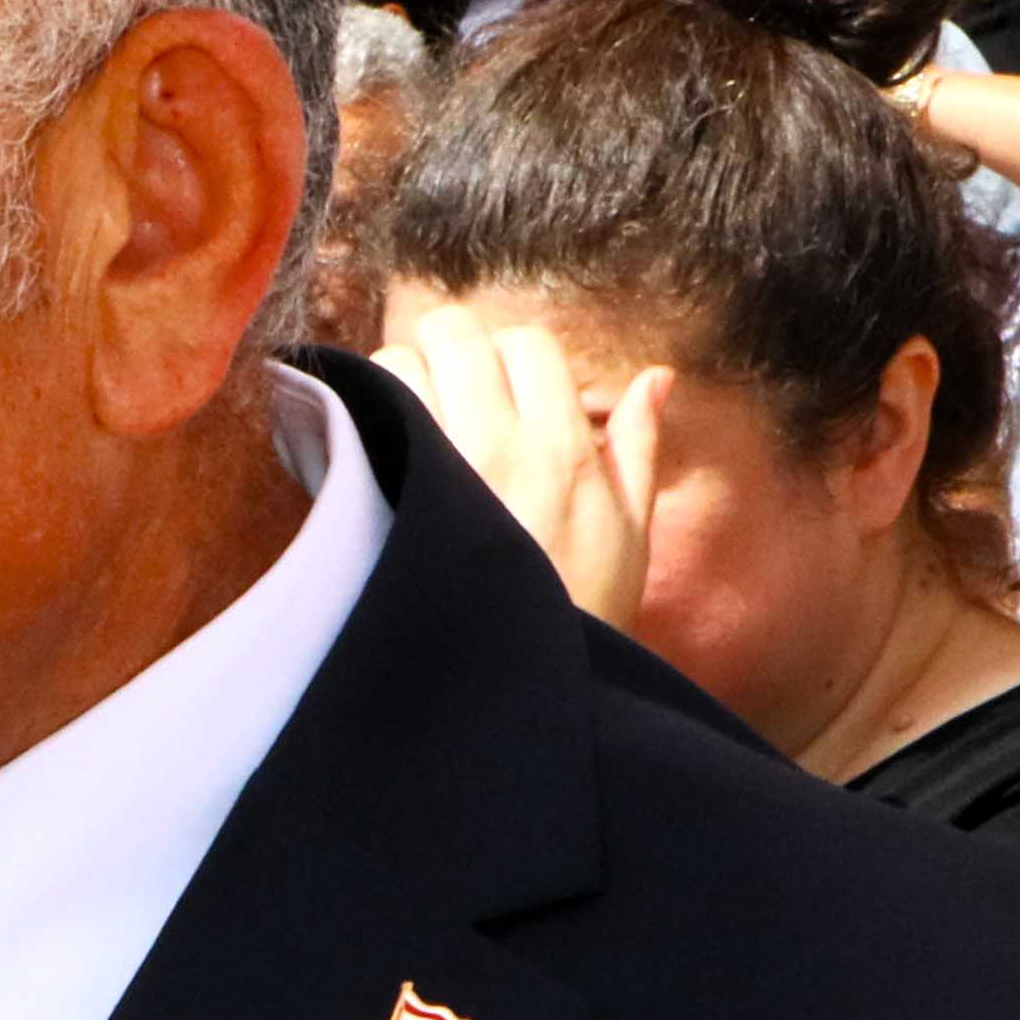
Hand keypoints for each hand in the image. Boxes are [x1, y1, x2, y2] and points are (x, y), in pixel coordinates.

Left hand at [387, 303, 657, 625]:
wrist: (519, 686)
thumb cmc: (582, 613)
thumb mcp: (632, 533)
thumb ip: (639, 445)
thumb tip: (657, 377)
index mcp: (562, 448)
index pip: (526, 342)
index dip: (513, 356)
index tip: (506, 390)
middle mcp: (495, 444)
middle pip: (454, 333)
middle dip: (450, 348)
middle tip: (451, 387)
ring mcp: (433, 467)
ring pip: (398, 361)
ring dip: (402, 374)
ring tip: (414, 413)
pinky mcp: (386, 493)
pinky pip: (363, 415)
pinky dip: (366, 412)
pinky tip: (381, 442)